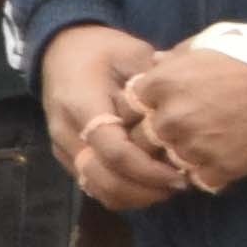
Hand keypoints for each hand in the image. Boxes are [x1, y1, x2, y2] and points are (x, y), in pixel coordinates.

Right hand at [40, 23, 185, 208]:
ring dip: (133, 196)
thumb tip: (185, 106)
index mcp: (81, 103)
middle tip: (179, 185)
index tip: (180, 173)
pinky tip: (147, 184)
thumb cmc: (101, 50)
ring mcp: (63, 147)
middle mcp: (66, 132)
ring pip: (96, 189)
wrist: (60, 50)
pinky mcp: (67, 157)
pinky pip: (93, 186)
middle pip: (102, 179)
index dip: (148, 168)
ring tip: (166, 187)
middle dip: (144, 190)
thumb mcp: (131, 53)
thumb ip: (154, 82)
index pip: (113, 150)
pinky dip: (122, 193)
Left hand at [114, 39, 246, 195]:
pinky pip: (197, 179)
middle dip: (154, 137)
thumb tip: (153, 64)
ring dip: (179, 158)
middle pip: (140, 139)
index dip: (141, 109)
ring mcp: (194, 146)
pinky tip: (219, 160)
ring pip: (166, 162)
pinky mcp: (220, 168)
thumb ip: (173, 57)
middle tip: (177, 132)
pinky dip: (205, 173)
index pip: (128, 106)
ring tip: (201, 147)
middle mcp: (170, 118)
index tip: (155, 109)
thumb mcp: (206, 42)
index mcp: (161, 84)